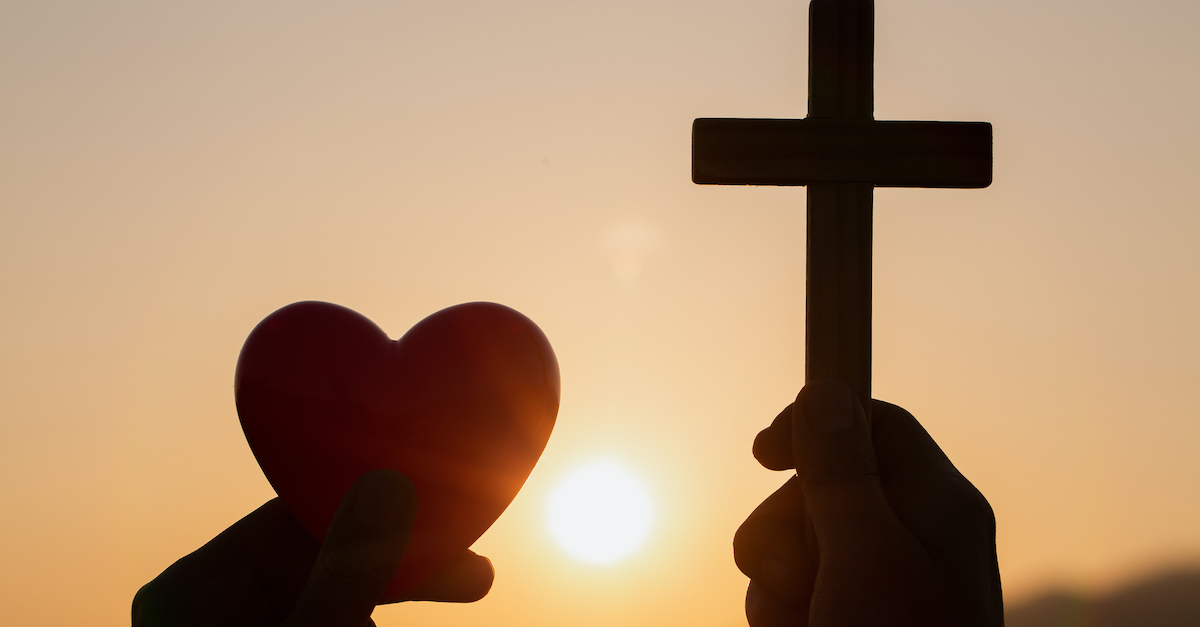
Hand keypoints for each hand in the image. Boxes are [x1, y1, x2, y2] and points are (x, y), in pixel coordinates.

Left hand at [133, 469, 493, 626]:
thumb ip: (347, 571)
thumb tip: (388, 480)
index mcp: (195, 588)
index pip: (299, 512)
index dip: (377, 495)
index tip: (445, 491)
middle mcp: (219, 601)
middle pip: (329, 549)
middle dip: (408, 552)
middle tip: (478, 570)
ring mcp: (250, 624)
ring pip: (341, 583)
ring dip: (408, 580)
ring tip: (476, 583)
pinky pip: (337, 609)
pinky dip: (378, 608)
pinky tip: (432, 588)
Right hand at [733, 380, 1002, 625]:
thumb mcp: (865, 554)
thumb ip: (840, 470)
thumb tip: (824, 389)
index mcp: (937, 504)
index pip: (872, 422)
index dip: (814, 423)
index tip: (761, 453)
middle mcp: (908, 534)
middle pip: (817, 483)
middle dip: (789, 529)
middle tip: (811, 577)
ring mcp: (875, 578)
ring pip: (790, 540)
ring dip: (779, 582)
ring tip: (807, 623)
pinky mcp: (844, 613)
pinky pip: (786, 586)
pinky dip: (780, 613)